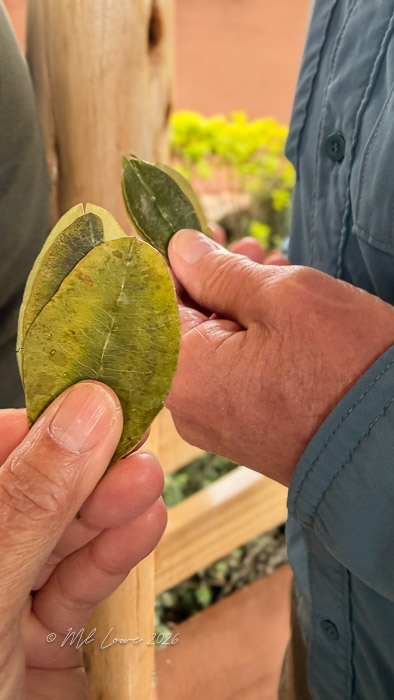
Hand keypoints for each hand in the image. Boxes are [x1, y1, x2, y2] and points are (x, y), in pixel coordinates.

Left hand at [0, 382, 165, 699]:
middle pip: (35, 491)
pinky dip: (112, 558)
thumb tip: (83, 411)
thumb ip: (32, 500)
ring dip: (109, 511)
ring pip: (63, 538)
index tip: (98, 397)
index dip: (45, 422)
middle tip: (135, 439)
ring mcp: (4, 596)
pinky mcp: (37, 638)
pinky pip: (77, 587)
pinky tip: (141, 526)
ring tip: (147, 482)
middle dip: (88, 468)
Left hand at [167, 229, 393, 485]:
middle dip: (211, 278)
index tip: (197, 232)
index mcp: (181, 371)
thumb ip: (219, 271)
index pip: (150, 300)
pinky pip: (229, 372)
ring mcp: (213, 423)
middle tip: (250, 248)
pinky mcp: (240, 431)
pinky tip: (277, 312)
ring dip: (234, 304)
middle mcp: (186, 406)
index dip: (172, 258)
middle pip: (179, 324)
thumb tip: (179, 249)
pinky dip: (247, 338)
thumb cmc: (345, 369)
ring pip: (208, 346)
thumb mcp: (284, 298)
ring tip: (275, 272)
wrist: (389, 447)